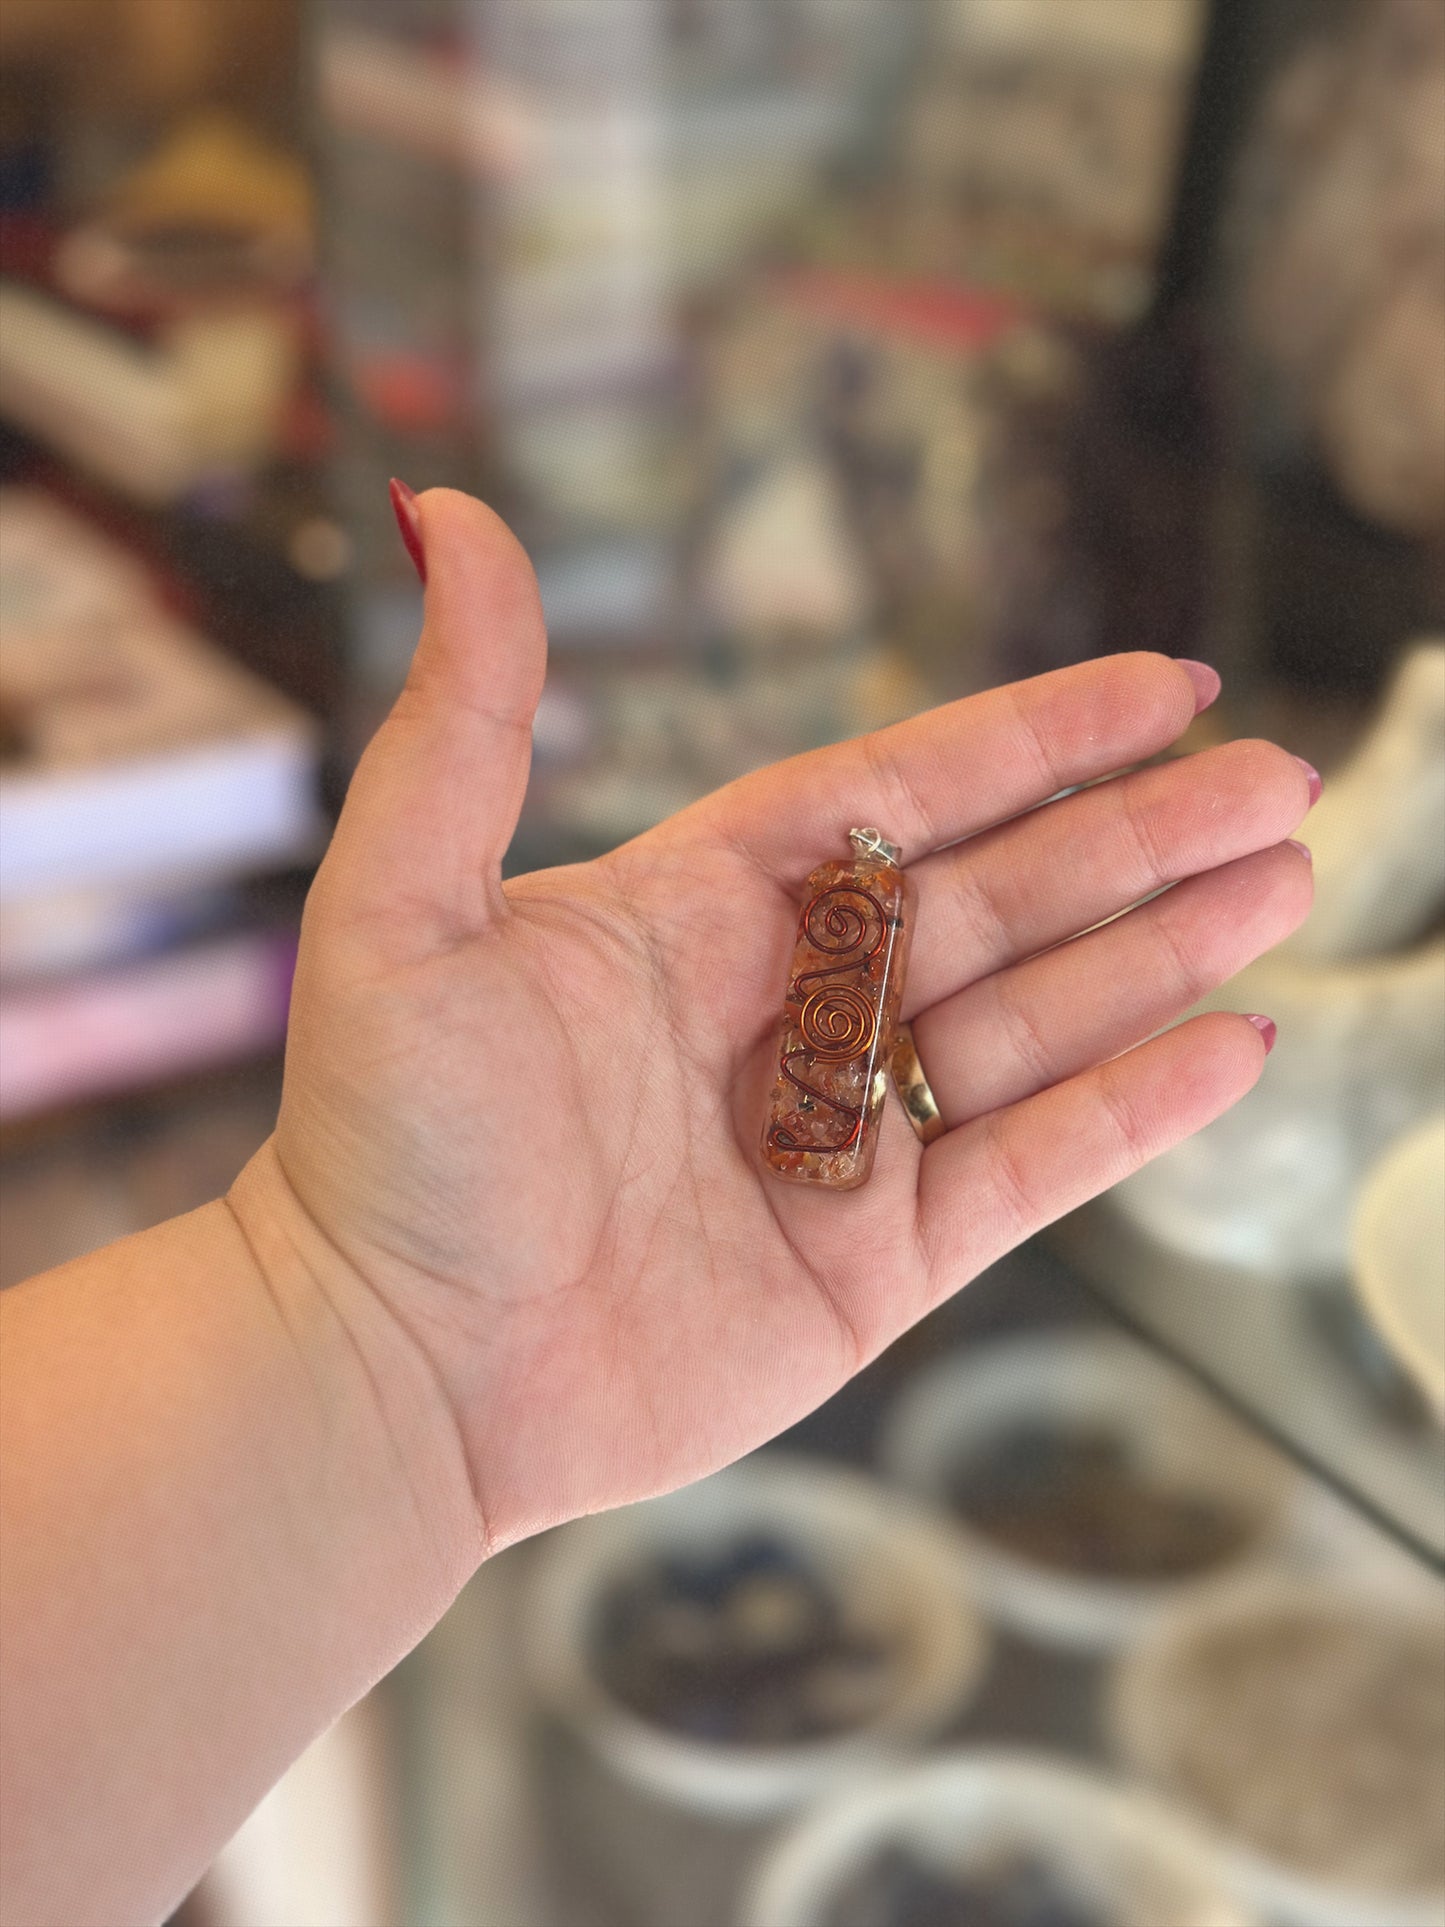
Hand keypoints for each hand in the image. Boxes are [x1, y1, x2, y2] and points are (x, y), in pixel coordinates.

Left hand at [234, 490, 1314, 1555]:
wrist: (386, 1378)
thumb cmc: (377, 1141)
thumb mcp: (402, 906)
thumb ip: (464, 720)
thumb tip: (453, 508)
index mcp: (703, 911)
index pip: (904, 795)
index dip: (1036, 738)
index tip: (1163, 685)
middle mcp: (787, 1012)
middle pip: (1003, 897)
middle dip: (1142, 836)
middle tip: (1281, 776)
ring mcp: (842, 1139)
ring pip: (1039, 1023)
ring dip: (1164, 950)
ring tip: (1283, 879)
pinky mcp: (876, 1264)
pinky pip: (1032, 1169)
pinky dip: (1133, 1112)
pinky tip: (1230, 1045)